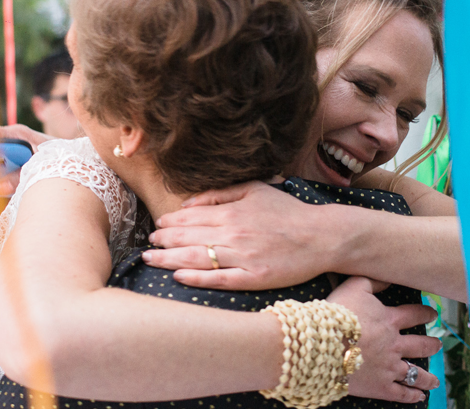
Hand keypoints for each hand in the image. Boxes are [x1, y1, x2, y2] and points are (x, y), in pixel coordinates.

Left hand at [144, 182, 335, 289]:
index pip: (190, 217)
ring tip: (150, 260)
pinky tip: (178, 277)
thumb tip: (187, 202)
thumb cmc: (288, 212)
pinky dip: (196, 278)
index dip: (169, 223)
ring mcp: (242, 257)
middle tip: (147, 245)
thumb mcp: (255, 189)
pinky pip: (218, 279)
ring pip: (196, 258)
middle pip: (187, 237)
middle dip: (163, 241)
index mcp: (232, 211)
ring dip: (169, 259)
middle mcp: (233, 233)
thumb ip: (219, 193)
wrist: (322, 236)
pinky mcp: (253, 277)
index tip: (156, 227)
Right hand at [327, 277, 440, 402]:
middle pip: (420, 346)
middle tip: (438, 345)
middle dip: (431, 345)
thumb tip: (387, 279)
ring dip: (427, 377)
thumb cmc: (339, 312)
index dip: (425, 313)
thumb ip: (373, 282)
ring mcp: (389, 367)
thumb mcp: (355, 286)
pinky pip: (401, 393)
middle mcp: (395, 345)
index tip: (433, 314)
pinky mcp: (380, 386)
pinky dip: (412, 396)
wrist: (326, 343)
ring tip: (435, 381)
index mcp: (389, 321)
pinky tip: (419, 397)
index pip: (414, 315)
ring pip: (415, 374)